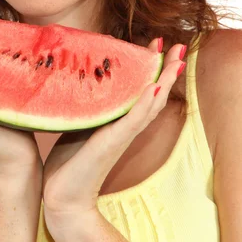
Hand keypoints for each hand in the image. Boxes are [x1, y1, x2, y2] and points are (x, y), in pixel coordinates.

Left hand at [42, 39, 185, 217]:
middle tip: (177, 46)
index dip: (151, 67)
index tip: (157, 43)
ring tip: (175, 61)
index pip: (140, 88)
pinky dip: (145, 104)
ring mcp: (121, 135)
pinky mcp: (112, 144)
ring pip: (149, 105)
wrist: (63, 198)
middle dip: (166, 69)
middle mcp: (124, 126)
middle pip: (153, 94)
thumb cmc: (70, 162)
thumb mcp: (79, 124)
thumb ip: (87, 106)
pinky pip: (133, 122)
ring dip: (164, 81)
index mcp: (118, 120)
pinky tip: (154, 88)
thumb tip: (79, 78)